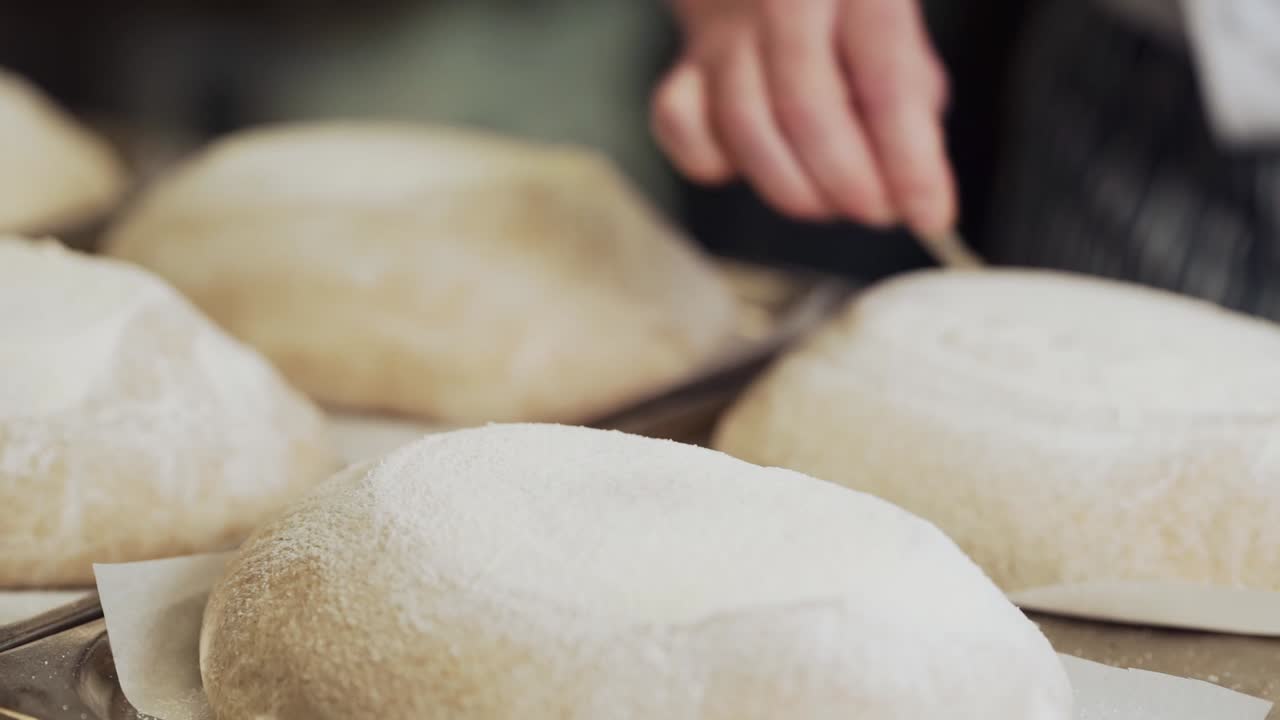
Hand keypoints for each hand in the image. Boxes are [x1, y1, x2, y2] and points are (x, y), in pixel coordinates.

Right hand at [653, 0, 954, 235]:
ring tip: (828, 201)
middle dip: (845, 180)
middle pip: (804, 106)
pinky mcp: (683, 66)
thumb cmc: (846, 14)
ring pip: (743, 124)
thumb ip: (912, 101)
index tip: (929, 216)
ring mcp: (724, 33)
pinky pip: (681, 125)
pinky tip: (751, 165)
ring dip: (791, 186)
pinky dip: (713, 162)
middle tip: (874, 210)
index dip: (908, 159)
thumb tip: (913, 188)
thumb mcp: (898, 34)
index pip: (884, 77)